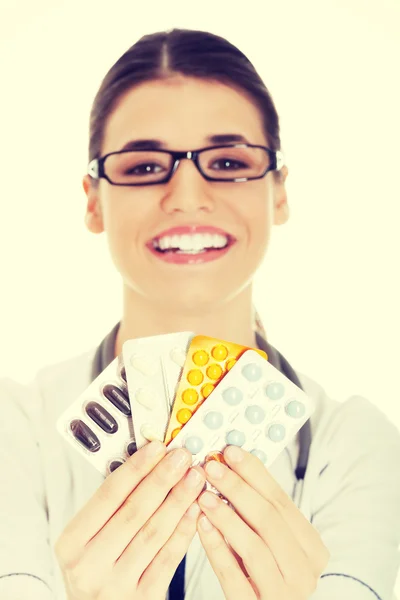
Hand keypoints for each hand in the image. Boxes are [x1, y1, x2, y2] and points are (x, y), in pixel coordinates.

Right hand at [55, 441, 204, 599]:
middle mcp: (90, 565)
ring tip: (194, 477)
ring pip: (154, 532)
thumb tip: (147, 463)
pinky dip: (183, 530)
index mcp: (72, 543)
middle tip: (181, 457)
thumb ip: (111, 506)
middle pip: (133, 511)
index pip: (107, 495)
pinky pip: (168, 558)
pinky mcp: (143, 598)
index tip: (156, 447)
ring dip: (178, 500)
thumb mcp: (88, 539)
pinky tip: (193, 510)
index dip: (135, 468)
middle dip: (162, 478)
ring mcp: (116, 584)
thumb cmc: (95, 570)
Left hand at [197, 446, 329, 599]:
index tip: (231, 451)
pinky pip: (233, 576)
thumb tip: (232, 464)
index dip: (255, 473)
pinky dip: (216, 547)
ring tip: (204, 494)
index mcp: (312, 550)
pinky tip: (201, 525)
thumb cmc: (265, 575)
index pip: (282, 502)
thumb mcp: (271, 543)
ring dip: (226, 516)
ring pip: (254, 547)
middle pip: (270, 520)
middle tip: (213, 467)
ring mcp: (284, 595)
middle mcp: (305, 573)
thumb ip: (259, 512)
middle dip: (238, 489)